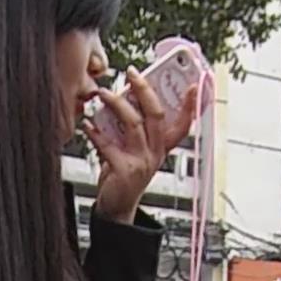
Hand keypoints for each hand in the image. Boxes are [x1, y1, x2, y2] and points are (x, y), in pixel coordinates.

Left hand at [86, 72, 200, 225]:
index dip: (190, 106)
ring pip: (133, 123)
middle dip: (144, 89)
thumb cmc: (124, 176)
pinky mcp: (125, 170)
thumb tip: (122, 99)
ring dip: (117, 104)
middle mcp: (155, 153)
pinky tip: (87, 125)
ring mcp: (142, 161)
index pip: (183, 125)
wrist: (116, 207)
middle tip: (132, 73)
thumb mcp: (135, 151)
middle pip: (156, 114)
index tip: (193, 85)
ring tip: (104, 94)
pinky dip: (95, 132)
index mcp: (161, 148)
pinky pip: (109, 144)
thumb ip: (133, 129)